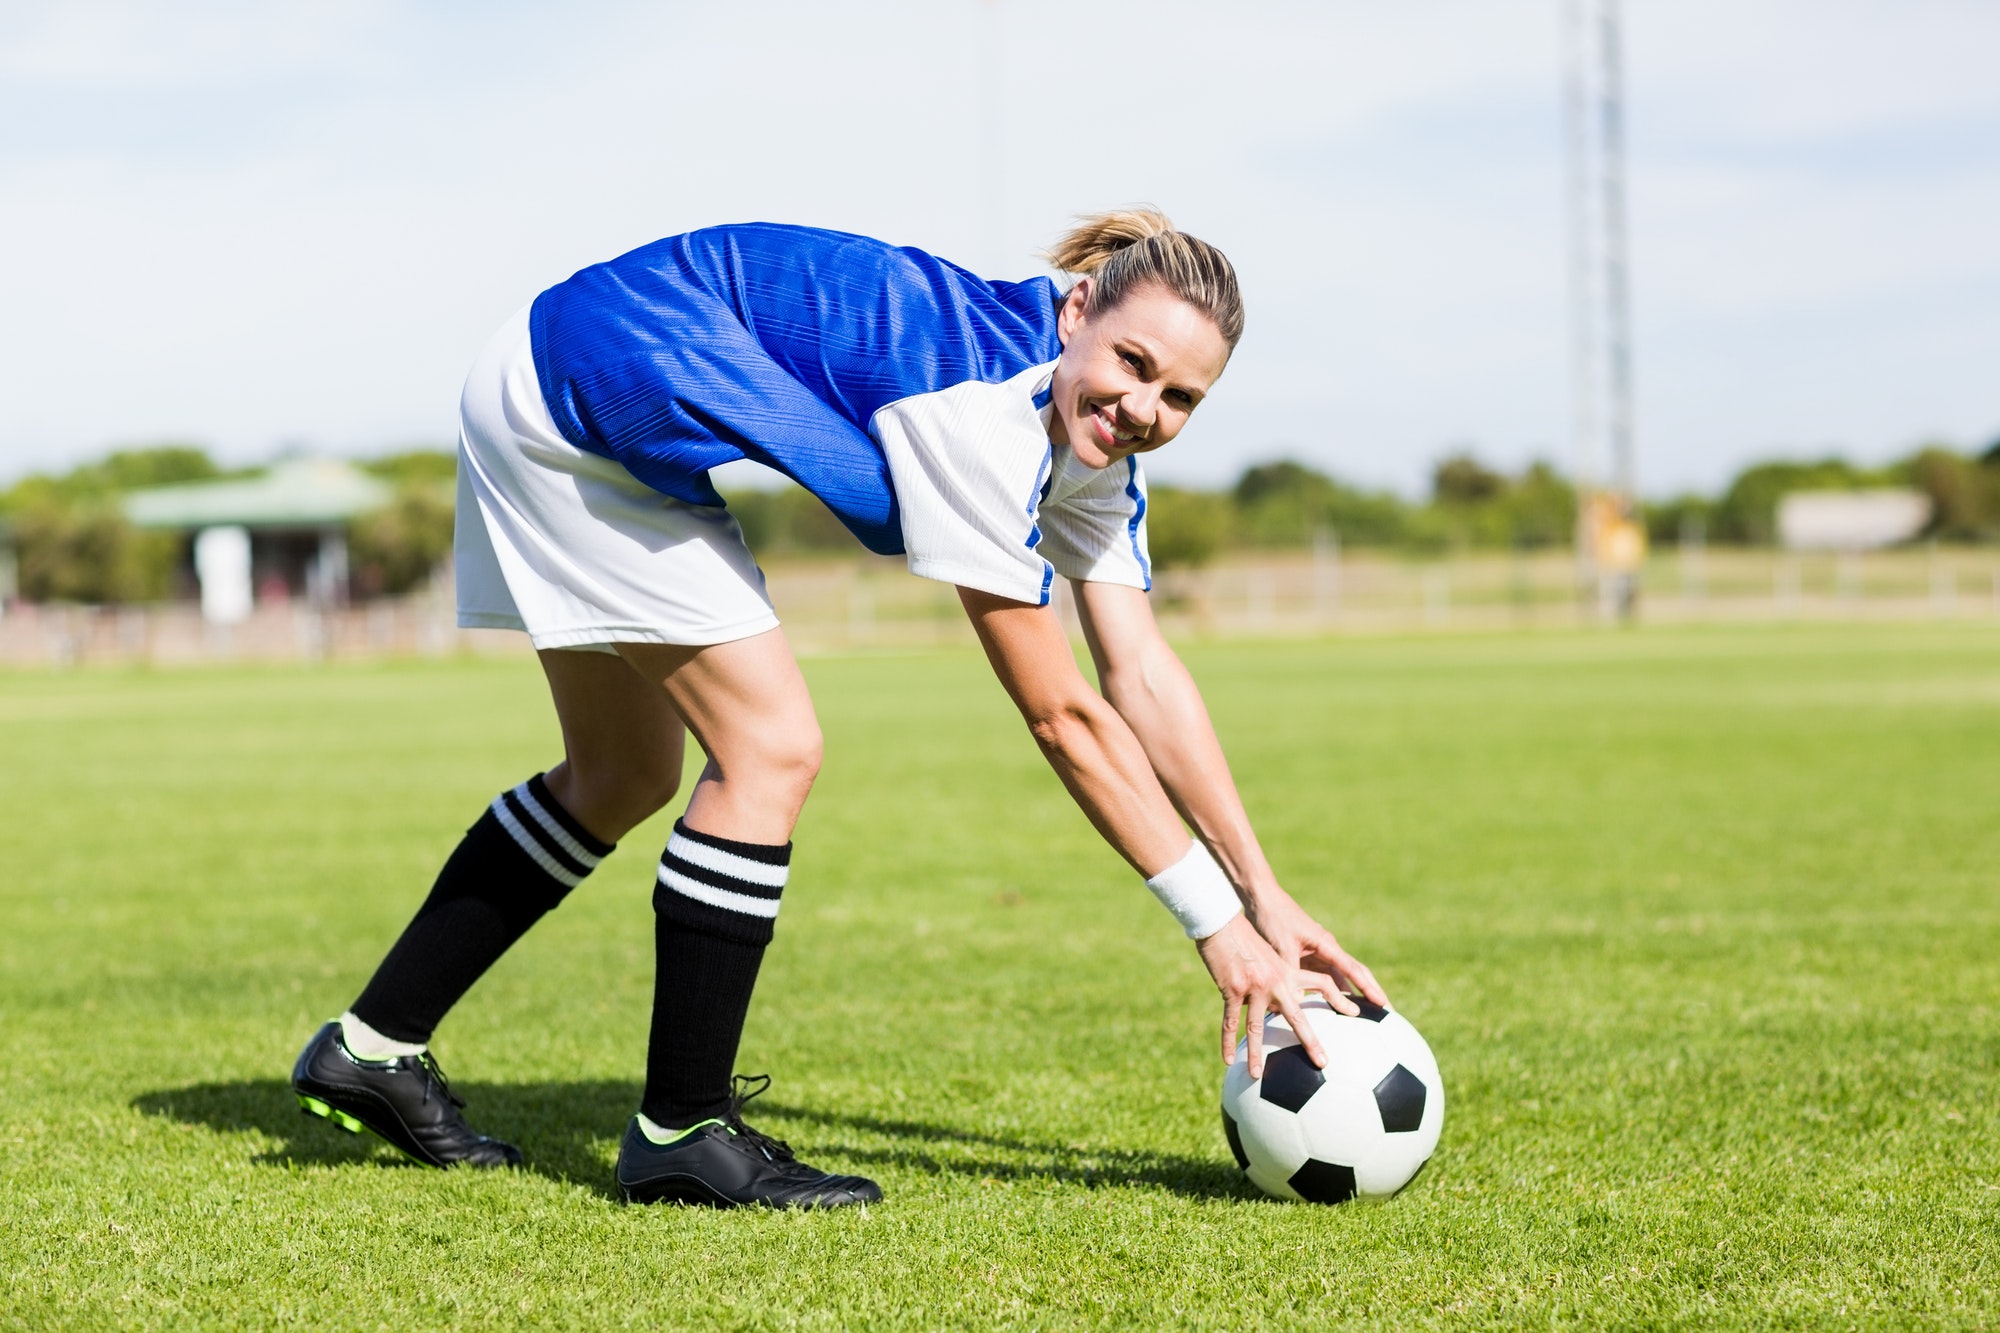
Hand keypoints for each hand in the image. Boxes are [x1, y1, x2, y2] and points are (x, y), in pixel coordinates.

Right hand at [1195, 915, 1340, 1077]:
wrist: (1222, 922)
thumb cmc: (1245, 935)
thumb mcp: (1269, 952)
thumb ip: (1278, 975)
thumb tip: (1284, 999)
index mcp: (1289, 970)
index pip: (1324, 984)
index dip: (1340, 999)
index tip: (1356, 1013)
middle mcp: (1277, 980)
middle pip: (1298, 1016)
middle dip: (1310, 1041)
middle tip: (1322, 1062)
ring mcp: (1254, 987)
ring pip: (1258, 1027)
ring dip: (1256, 1053)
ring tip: (1256, 1075)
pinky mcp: (1233, 989)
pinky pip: (1231, 1022)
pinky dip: (1227, 1042)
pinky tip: (1227, 1059)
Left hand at [1244, 885, 1388, 1016]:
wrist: (1261, 899)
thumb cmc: (1273, 919)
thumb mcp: (1282, 947)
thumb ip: (1292, 972)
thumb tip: (1296, 1002)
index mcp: (1326, 945)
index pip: (1353, 970)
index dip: (1368, 988)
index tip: (1383, 1003)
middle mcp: (1326, 949)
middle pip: (1354, 974)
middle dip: (1369, 991)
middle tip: (1385, 1011)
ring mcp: (1316, 952)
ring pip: (1338, 978)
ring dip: (1349, 994)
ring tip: (1362, 1014)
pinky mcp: (1304, 955)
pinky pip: (1320, 977)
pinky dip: (1327, 991)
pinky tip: (1330, 1006)